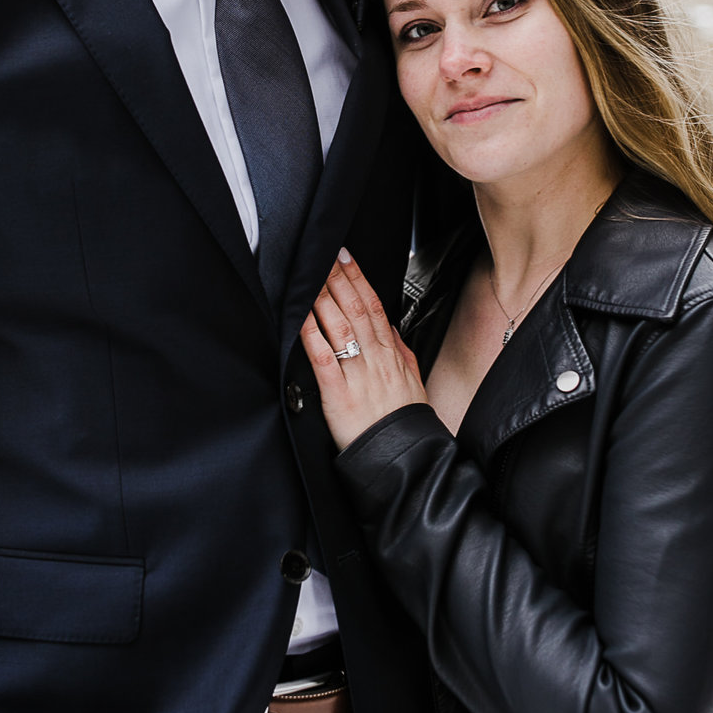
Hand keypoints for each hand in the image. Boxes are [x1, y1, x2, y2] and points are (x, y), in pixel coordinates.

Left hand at [298, 249, 428, 449]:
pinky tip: (301, 317)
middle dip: (339, 279)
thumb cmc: (405, 422)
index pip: (375, 307)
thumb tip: (389, 328)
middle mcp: (376, 359)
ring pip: (341, 327)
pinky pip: (324, 360)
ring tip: (313, 274)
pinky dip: (311, 336)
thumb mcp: (411, 381)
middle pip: (357, 310)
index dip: (359, 279)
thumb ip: (399, 352)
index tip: (346, 257)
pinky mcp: (339, 395)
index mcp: (392, 354)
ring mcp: (358, 376)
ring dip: (325, 298)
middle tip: (324, 254)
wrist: (407, 458)